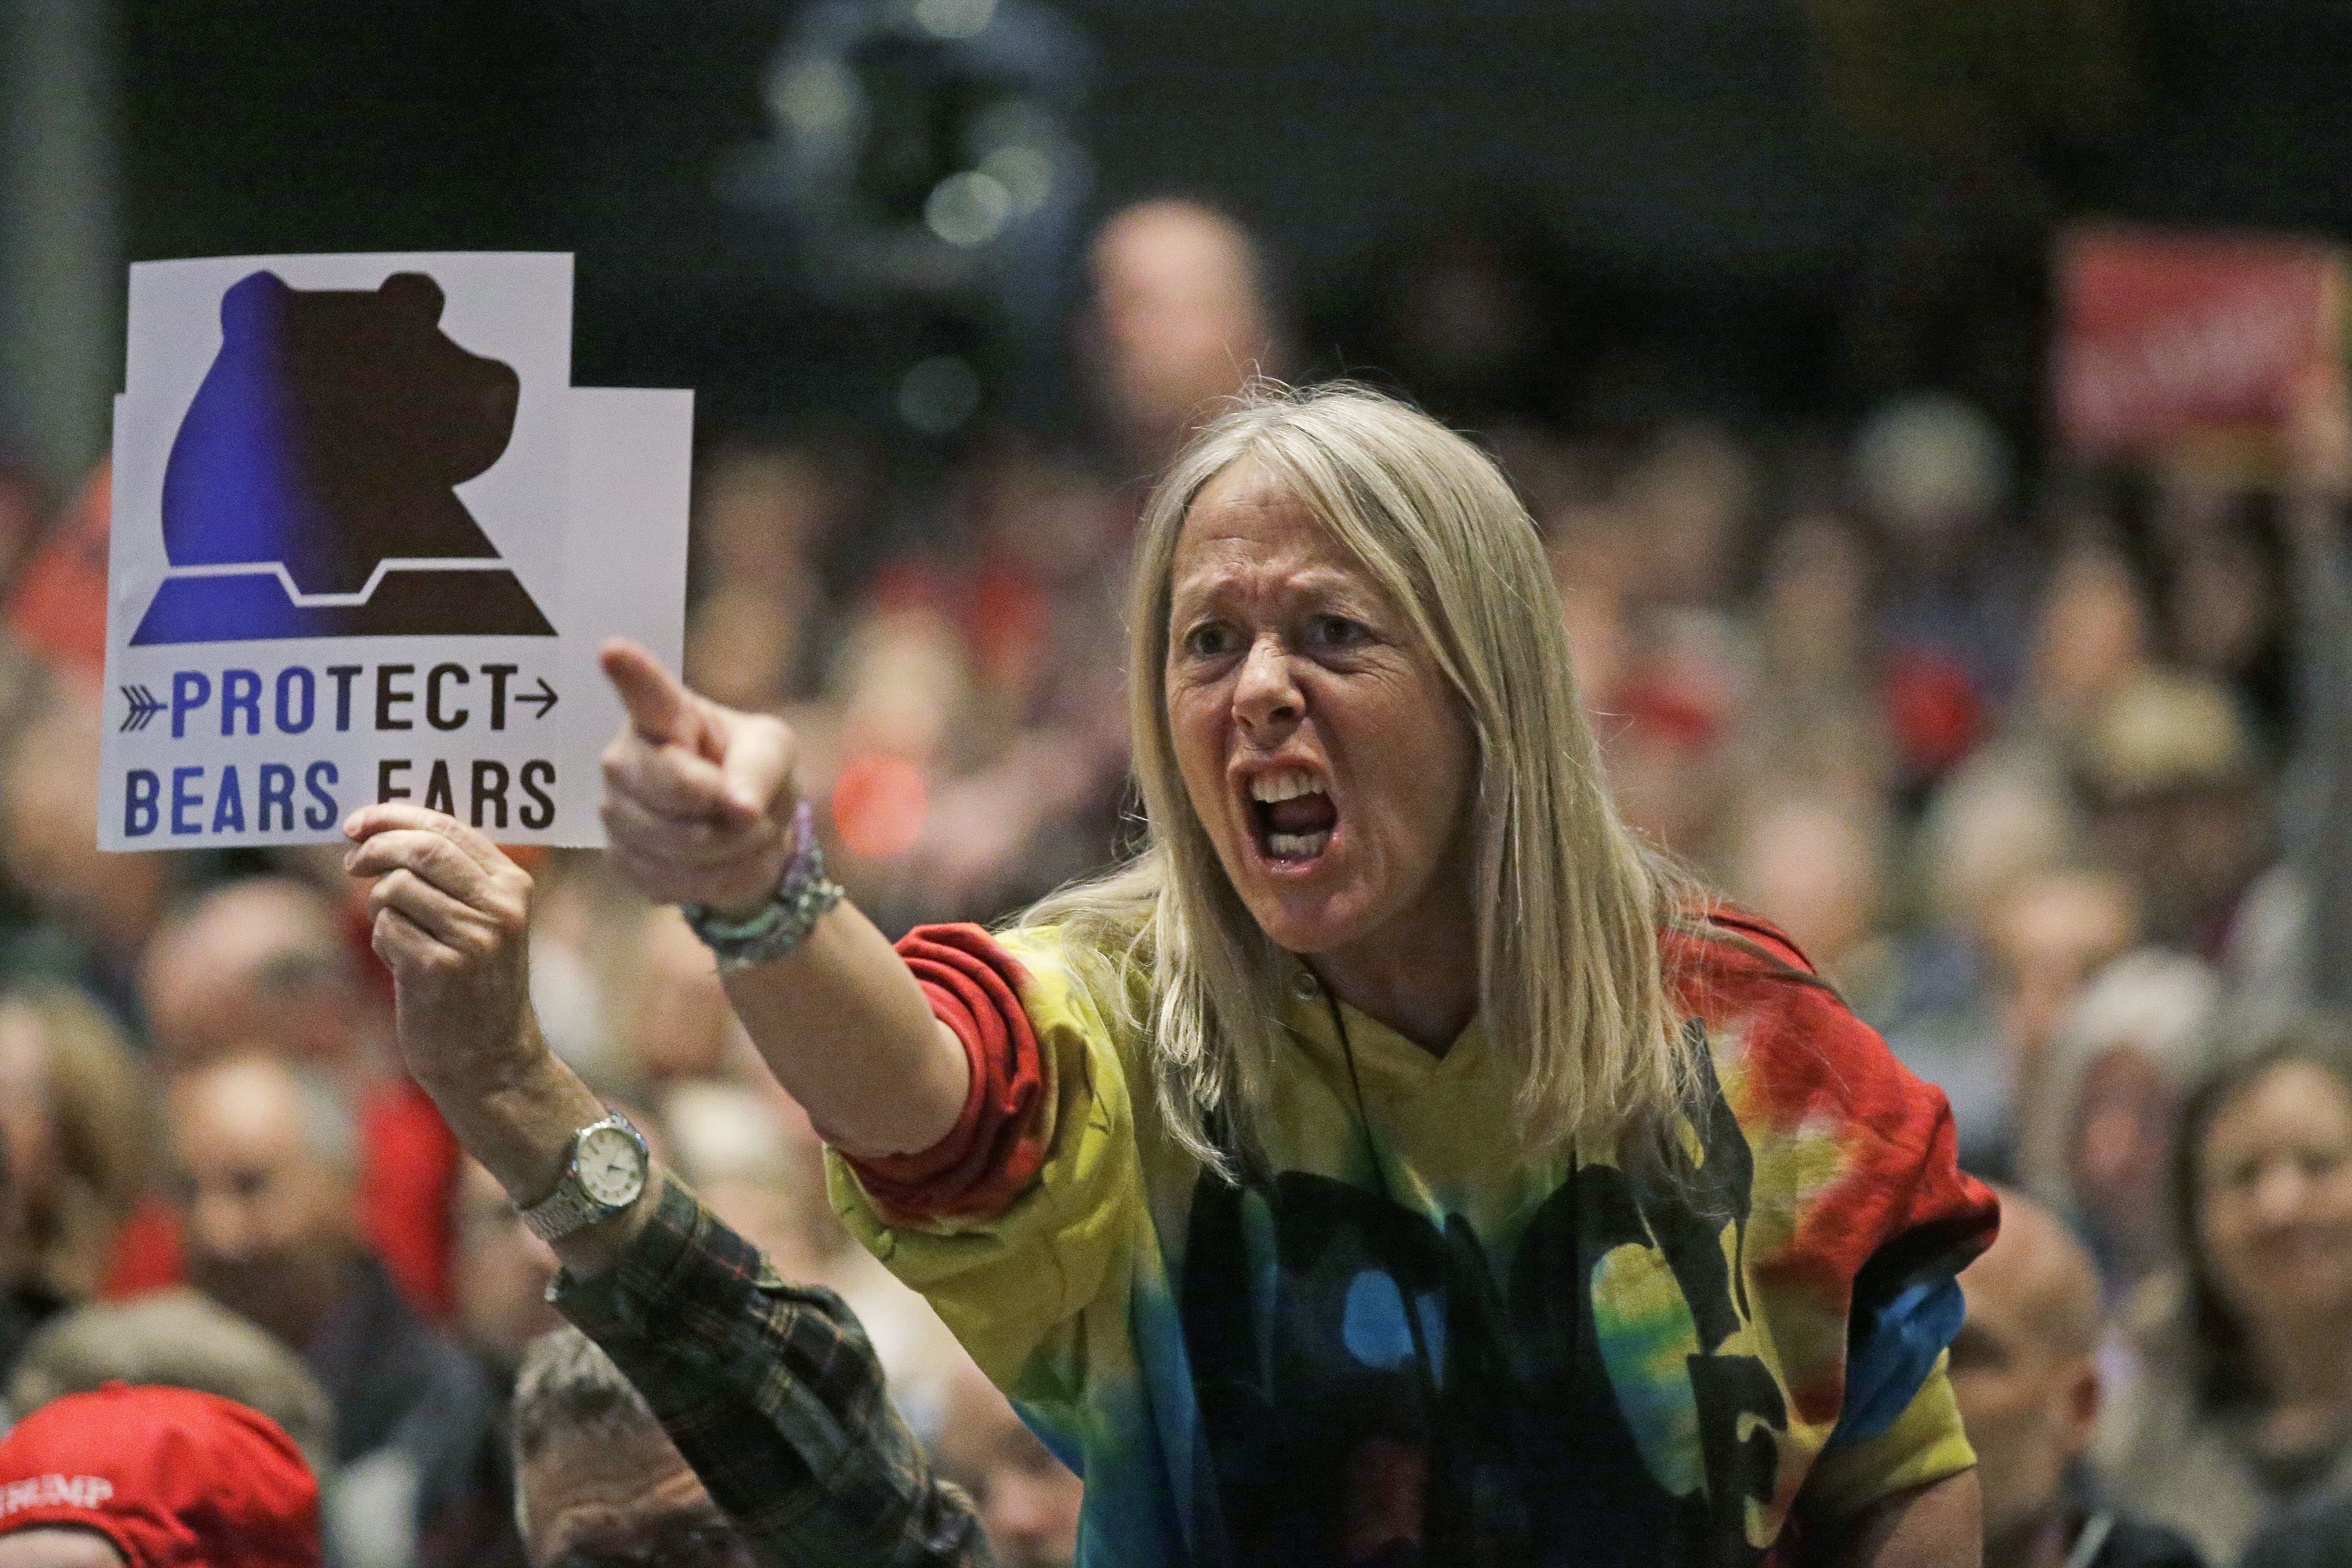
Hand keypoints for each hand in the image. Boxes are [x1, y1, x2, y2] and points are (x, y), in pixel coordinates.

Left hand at [344, 802, 536, 1094]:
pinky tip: (403, 966)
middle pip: (420, 849)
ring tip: (398, 934)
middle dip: (374, 849)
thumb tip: (382, 831)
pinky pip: (385, 929)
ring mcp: (473, 938)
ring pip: (396, 889)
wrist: (490, 1059)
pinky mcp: (439, 968)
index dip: (394, 817)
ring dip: (380, 907)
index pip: (448, 828)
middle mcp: (500, 907)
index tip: (357, 823)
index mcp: (513, 885)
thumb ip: (454, 877)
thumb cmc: (475, 984)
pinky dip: (382, 943)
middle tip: (352, 864)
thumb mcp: (484, 922)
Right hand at [599, 639, 799, 917]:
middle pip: (677, 789)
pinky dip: (722, 880)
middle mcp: (625, 758)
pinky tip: (721, 861)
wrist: (743, 831)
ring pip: (686, 844)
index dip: (629, 674)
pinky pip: (683, 883)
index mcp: (665, 715)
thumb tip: (738, 808)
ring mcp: (615, 811)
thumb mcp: (774, 752)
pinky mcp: (621, 861)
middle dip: (733, 808)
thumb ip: (759, 769)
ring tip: (739, 831)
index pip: (644, 693)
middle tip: (749, 805)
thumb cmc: (752, 770)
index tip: (612, 650)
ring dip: (736, 847)